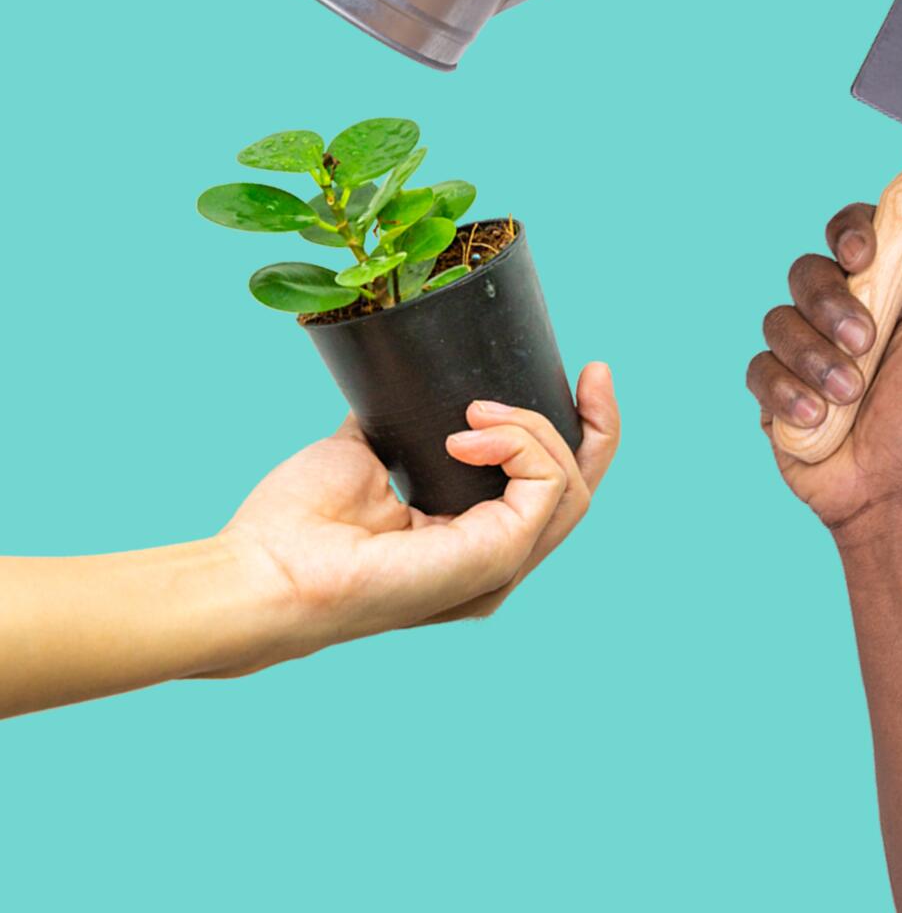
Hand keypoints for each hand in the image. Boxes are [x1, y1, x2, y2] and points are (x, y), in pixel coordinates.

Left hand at [213, 364, 619, 672]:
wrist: (265, 566)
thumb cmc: (298, 523)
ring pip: (571, 485)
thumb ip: (402, 423)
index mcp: (469, 539)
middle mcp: (496, 559)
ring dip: (537, 427)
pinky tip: (470, 430)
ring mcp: (500, 566)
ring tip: (477, 410)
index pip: (551, 487)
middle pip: (583, 489)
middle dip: (599, 425)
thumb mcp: (366, 451)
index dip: (575, 430)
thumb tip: (409, 378)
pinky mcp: (496, 560)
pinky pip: (548, 485)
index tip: (580, 375)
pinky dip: (521, 443)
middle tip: (595, 372)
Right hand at [747, 195, 901, 532]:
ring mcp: (803, 345)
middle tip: (863, 343)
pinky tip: (818, 416)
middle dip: (831, 305)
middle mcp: (841, 309)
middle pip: (808, 268)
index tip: (862, 258)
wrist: (892, 492)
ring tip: (848, 395)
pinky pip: (758, 364)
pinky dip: (788, 390)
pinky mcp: (773, 383)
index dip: (851, 231)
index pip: (858, 229)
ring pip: (779, 317)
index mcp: (889, 289)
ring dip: (816, 358)